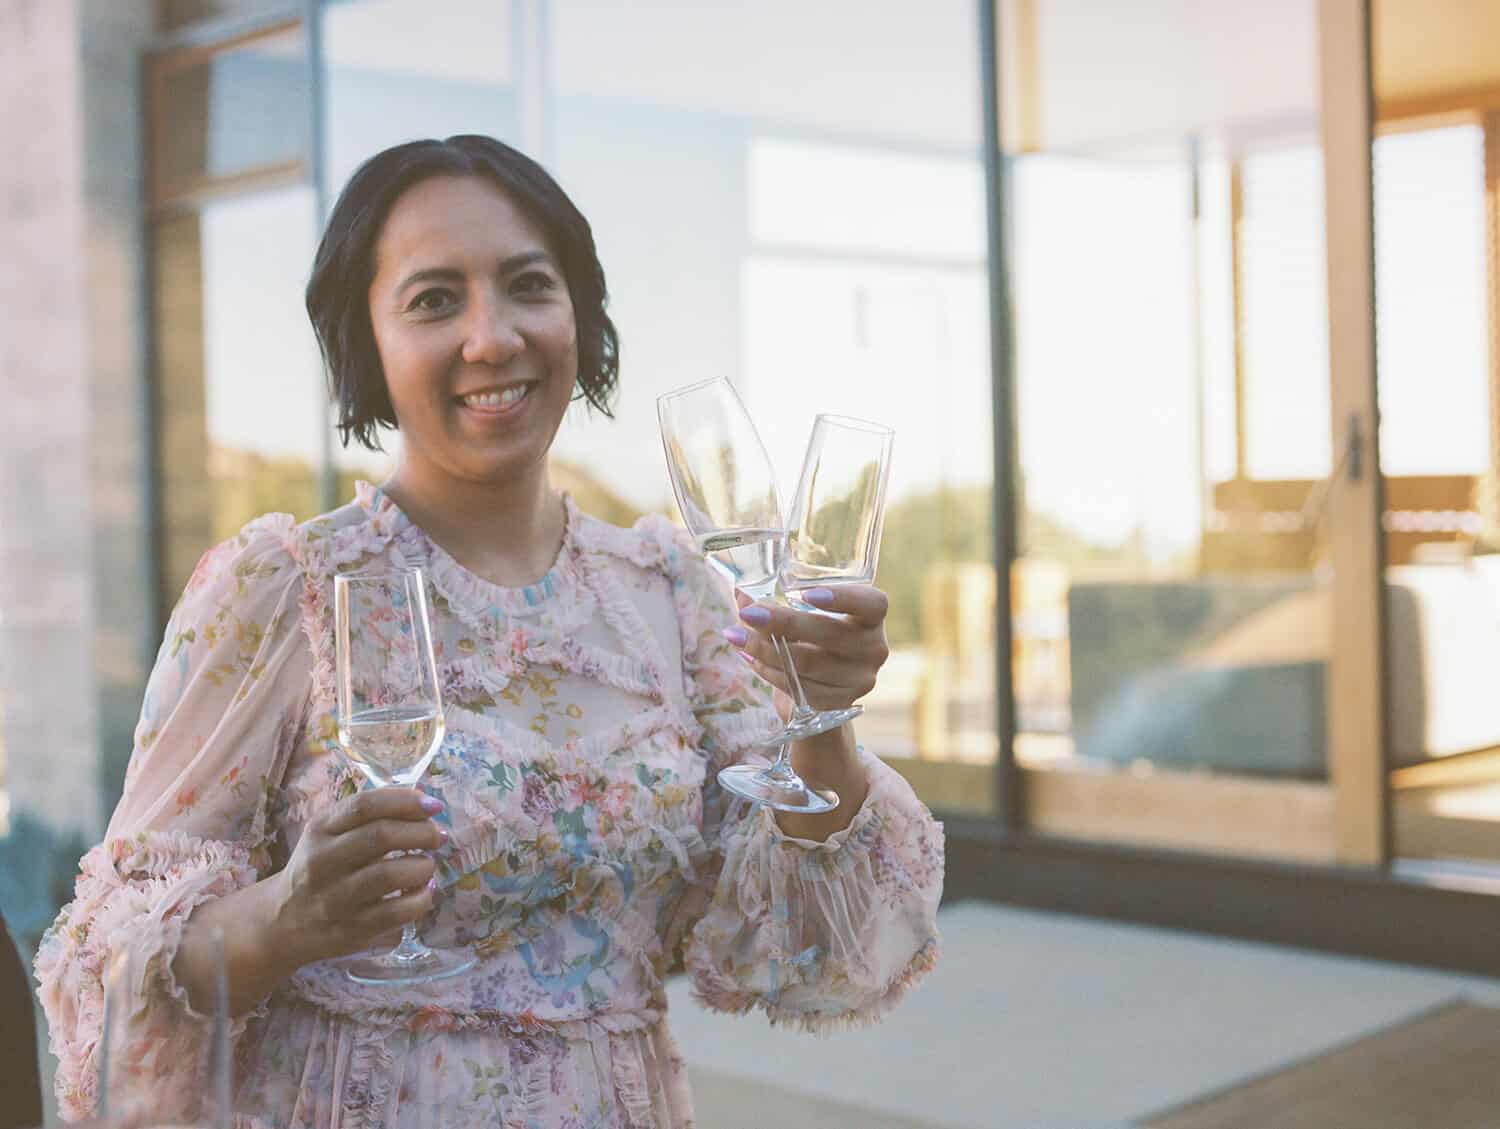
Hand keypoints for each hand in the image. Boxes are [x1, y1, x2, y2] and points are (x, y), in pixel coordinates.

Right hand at [268, 787, 445, 967]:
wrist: (283, 922)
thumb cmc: (319, 867)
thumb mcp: (329, 832)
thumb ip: (369, 814)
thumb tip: (424, 800)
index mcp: (320, 829)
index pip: (365, 805)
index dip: (406, 801)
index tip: (434, 805)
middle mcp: (323, 862)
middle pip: (381, 836)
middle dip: (421, 832)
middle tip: (438, 836)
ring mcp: (335, 898)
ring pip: (390, 875)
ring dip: (423, 866)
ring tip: (427, 865)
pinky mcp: (351, 929)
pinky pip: (397, 912)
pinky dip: (421, 899)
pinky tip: (424, 891)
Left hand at [725, 585, 890, 711]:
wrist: (823, 687)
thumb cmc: (814, 638)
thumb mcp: (802, 614)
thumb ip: (774, 600)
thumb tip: (740, 591)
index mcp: (872, 617)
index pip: (871, 604)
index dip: (842, 598)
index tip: (805, 594)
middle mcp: (873, 648)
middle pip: (829, 635)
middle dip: (783, 623)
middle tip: (748, 614)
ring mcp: (858, 680)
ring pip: (807, 664)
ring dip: (765, 649)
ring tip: (735, 636)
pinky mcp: (838, 704)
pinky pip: (798, 687)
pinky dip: (768, 670)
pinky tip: (749, 658)